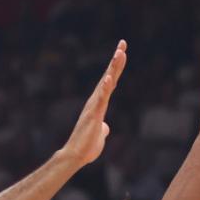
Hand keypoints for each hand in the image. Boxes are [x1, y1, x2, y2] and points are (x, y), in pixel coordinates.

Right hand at [62, 41, 127, 167]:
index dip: (116, 67)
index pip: (110, 81)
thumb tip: (105, 127)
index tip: (122, 51)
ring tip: (119, 53)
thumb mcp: (100, 135)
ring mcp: (94, 106)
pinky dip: (104, 88)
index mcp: (99, 103)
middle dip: (116, 60)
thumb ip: (102, 128)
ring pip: (105, 83)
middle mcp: (96, 101)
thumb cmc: (87, 146)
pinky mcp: (94, 115)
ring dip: (112, 68)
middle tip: (122, 43)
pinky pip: (101, 99)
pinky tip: (109, 78)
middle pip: (108, 76)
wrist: (76, 156)